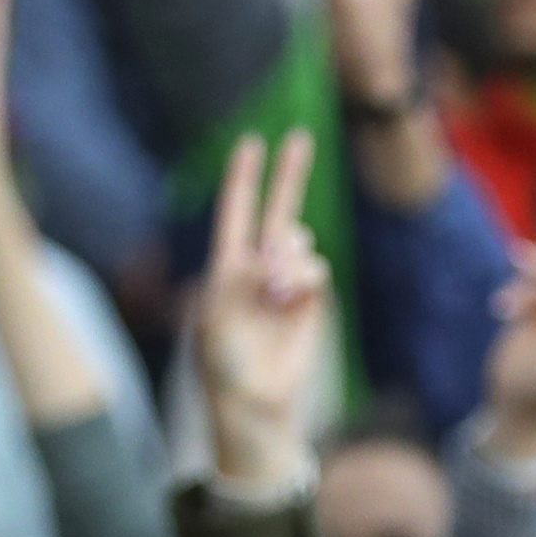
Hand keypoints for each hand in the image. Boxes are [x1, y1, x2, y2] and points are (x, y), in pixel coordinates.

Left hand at [195, 132, 336, 498]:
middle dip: (289, 175)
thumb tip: (279, 254)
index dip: (244, 176)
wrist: (252, 399)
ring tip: (277, 288)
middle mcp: (259, 267)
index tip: (251, 142)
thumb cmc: (223, 360)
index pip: (237, 210)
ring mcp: (287, 284)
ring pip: (300, 244)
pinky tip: (290, 298)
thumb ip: (246, 274)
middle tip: (301, 137)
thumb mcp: (219, 311)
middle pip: (278, 210)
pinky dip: (305, 278)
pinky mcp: (310, 302)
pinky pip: (317, 271)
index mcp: (227, 264)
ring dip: (291, 256)